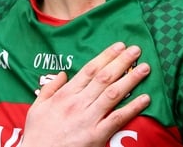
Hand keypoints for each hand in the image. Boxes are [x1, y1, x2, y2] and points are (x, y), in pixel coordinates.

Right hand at [21, 42, 150, 146]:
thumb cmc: (37, 134)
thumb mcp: (37, 107)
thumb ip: (50, 88)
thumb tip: (63, 74)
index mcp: (65, 95)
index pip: (89, 70)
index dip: (106, 56)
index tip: (119, 46)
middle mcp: (78, 103)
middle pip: (104, 78)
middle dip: (122, 62)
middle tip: (136, 50)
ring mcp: (88, 119)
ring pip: (113, 94)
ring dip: (131, 79)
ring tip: (145, 69)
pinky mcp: (96, 135)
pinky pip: (117, 119)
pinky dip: (132, 108)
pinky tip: (145, 99)